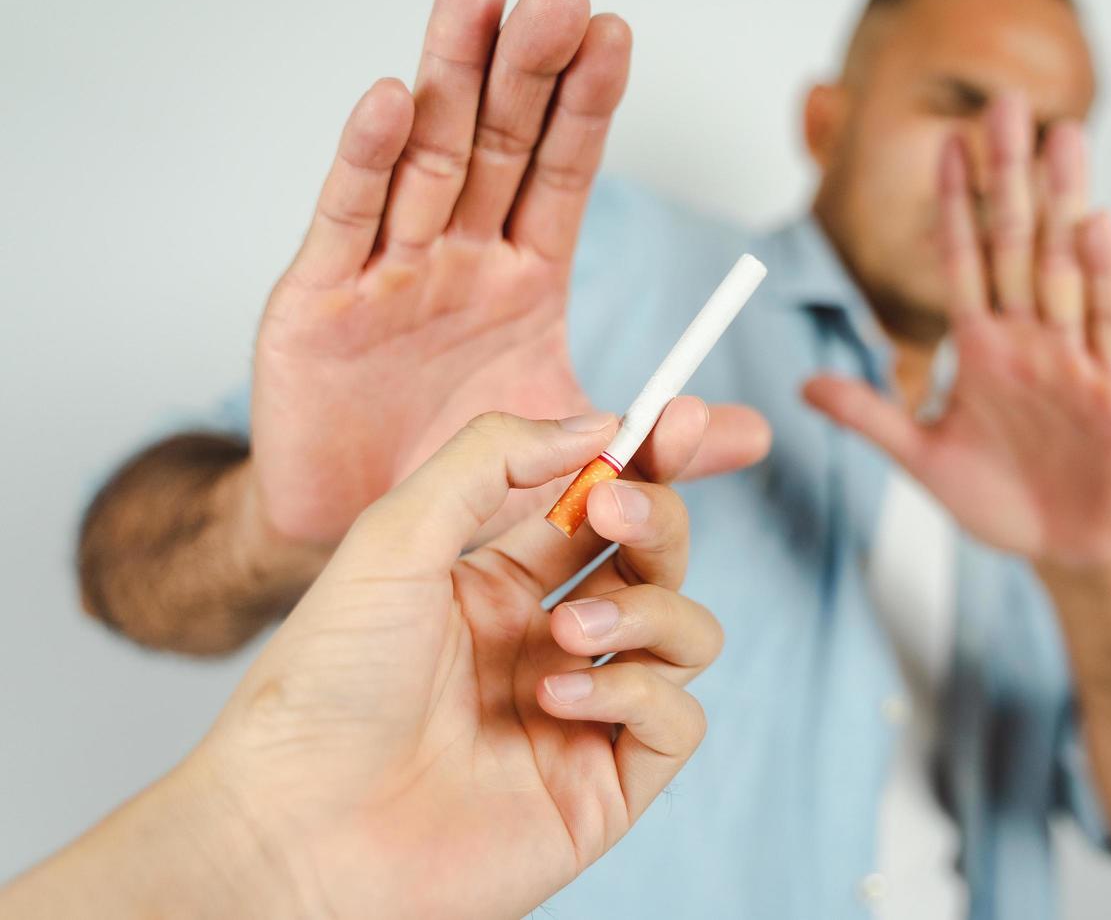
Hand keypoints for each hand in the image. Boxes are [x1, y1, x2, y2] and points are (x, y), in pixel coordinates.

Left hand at [200, 404, 716, 917]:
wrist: (292, 825)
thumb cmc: (322, 684)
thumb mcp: (395, 535)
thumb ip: (492, 460)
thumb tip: (598, 424)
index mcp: (503, 585)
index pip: (606, 508)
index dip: (654, 461)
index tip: (682, 416)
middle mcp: (551, 643)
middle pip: (657, 560)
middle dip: (658, 519)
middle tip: (615, 509)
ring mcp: (582, 715)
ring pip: (686, 634)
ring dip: (644, 610)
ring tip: (567, 630)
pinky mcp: (602, 789)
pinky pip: (678, 720)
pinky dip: (635, 692)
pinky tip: (558, 696)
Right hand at [252, 0, 767, 543]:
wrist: (364, 544)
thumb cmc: (463, 486)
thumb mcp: (575, 466)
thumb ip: (661, 447)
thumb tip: (752, 434)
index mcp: (523, 279)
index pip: (562, 173)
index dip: (586, 106)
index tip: (614, 34)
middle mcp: (458, 258)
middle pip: (498, 144)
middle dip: (528, 68)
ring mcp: (387, 270)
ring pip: (424, 158)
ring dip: (450, 74)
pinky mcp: (317, 303)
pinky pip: (346, 222)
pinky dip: (365, 161)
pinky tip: (389, 100)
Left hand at [803, 94, 1110, 569]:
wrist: (1064, 550)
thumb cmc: (1001, 501)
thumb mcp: (921, 458)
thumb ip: (870, 416)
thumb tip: (804, 385)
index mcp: (983, 348)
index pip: (965, 260)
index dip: (955, 205)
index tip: (946, 146)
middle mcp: (1029, 339)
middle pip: (1018, 243)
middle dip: (1010, 176)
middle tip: (1006, 103)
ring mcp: (1075, 358)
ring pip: (1066, 267)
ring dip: (1063, 203)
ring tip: (1061, 138)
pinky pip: (1109, 324)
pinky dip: (1105, 276)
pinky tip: (1098, 225)